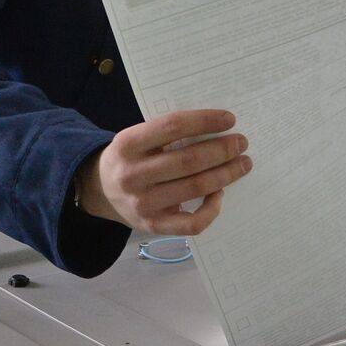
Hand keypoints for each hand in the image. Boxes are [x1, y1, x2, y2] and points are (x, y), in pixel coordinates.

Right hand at [75, 109, 251, 234]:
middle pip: (189, 160)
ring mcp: (143, 204)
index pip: (172, 127)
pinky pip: (192, 223)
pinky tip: (220, 193)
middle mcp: (133, 175)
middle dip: (222, 150)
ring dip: (226, 174)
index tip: (229, 119)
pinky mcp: (154, 226)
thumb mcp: (138, 137)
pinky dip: (212, 209)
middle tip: (242, 143)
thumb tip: (218, 126)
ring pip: (195, 188)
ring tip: (243, 164)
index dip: (204, 121)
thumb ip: (167, 132)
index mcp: (128, 144)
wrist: (102, 191)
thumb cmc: (132, 157)